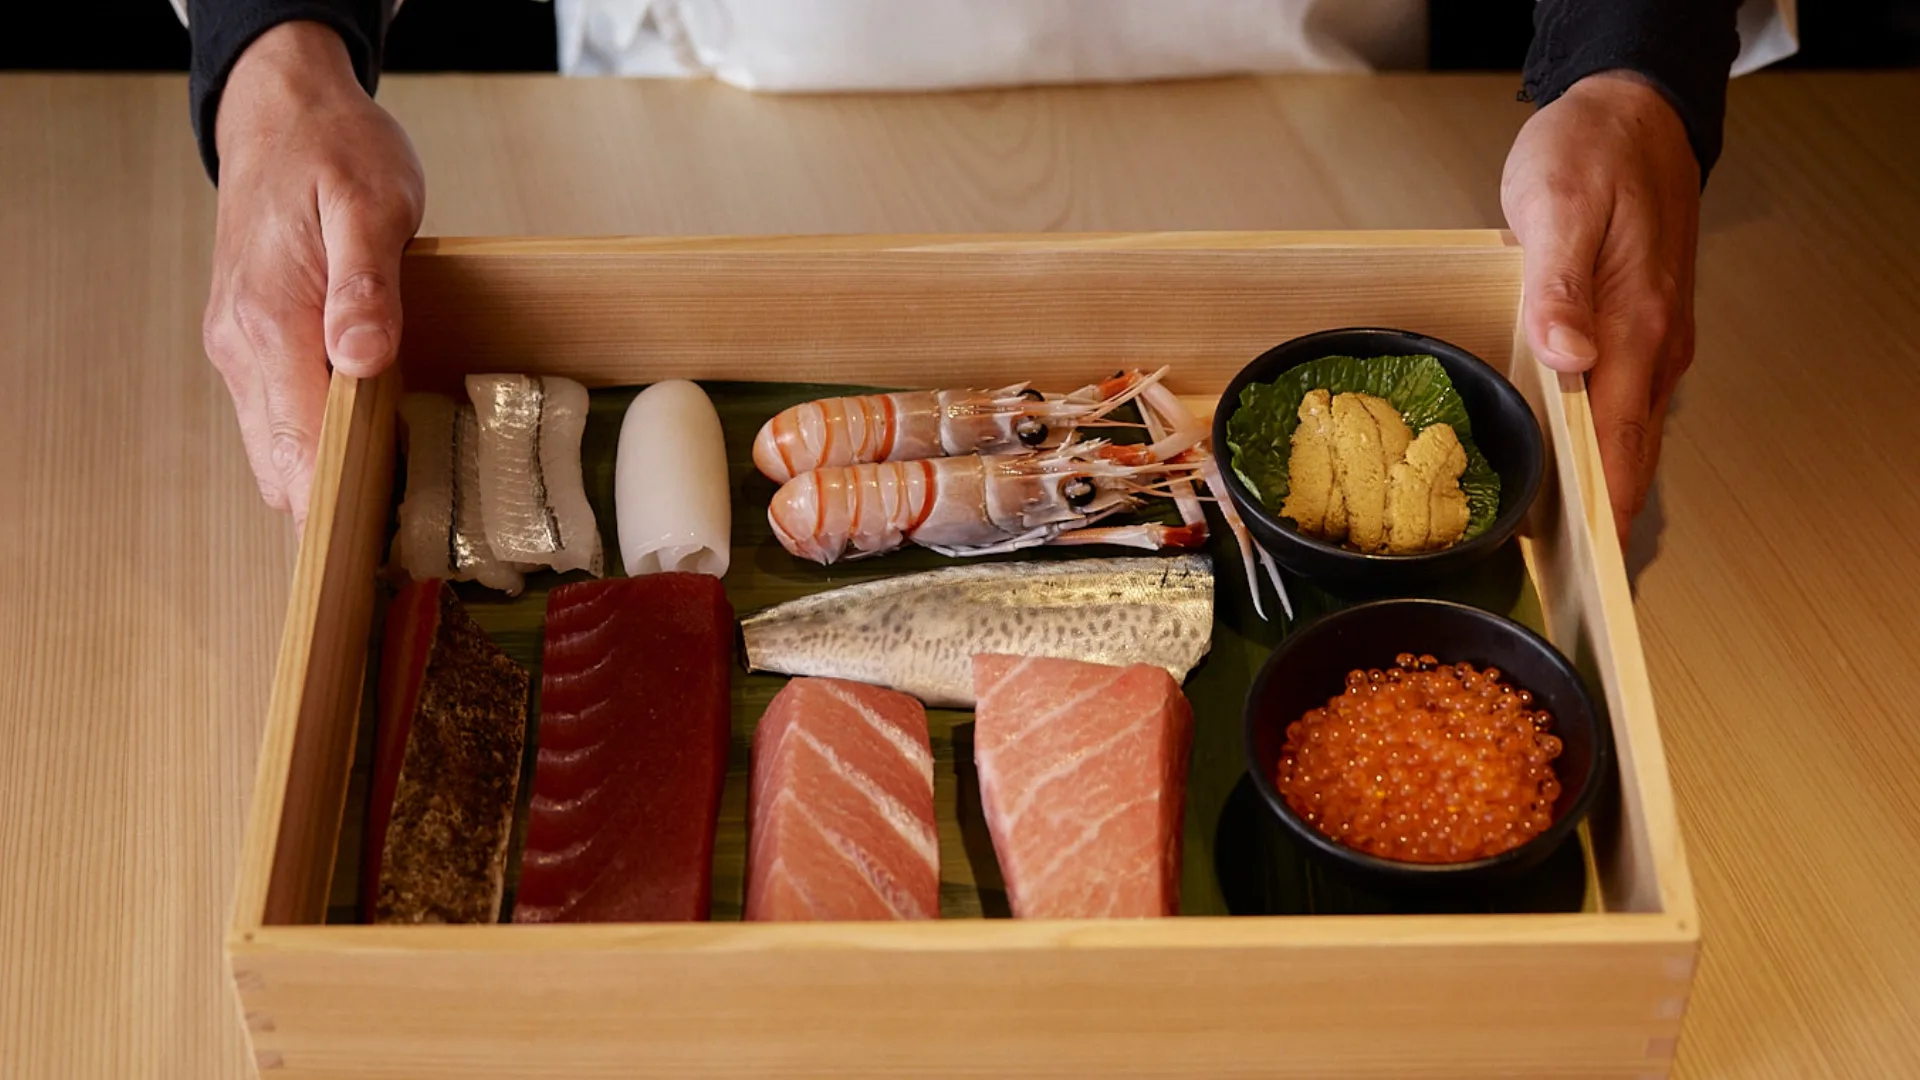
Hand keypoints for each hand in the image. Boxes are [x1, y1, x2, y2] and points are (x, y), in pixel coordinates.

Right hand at [202, 21, 423, 528]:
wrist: (282, 112)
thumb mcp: (371, 205)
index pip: (298, 449)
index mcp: (270, 324)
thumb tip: (361, 361)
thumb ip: (366, 286)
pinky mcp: (252, 346)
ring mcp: (241, 351)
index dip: (337, 509)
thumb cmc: (335, 151)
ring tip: (396, 518)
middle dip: (335, 515)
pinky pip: (280, 420)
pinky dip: (317, 450)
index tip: (383, 552)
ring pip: (276, 452)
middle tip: (405, 555)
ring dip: (325, 486)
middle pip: (282, 469)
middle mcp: (242, 350)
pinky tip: (370, 457)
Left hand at [1501, 70, 1699, 545]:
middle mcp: (1652, 345)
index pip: (1622, 446)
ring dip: (1595, 483)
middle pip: (1630, 455)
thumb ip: (1558, 285)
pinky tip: (1560, 459)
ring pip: (1626, 433)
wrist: (1633, 111)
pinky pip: (1618, 402)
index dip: (1606, 515)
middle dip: (1599, 519)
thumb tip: (1566, 356)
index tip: (1592, 571)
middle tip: (1565, 578)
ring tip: (1553, 537)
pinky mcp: (1637, 328)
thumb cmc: (1591, 153)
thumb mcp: (1557, 207)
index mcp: (1633, 327)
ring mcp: (1651, 340)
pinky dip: (1594, 441)